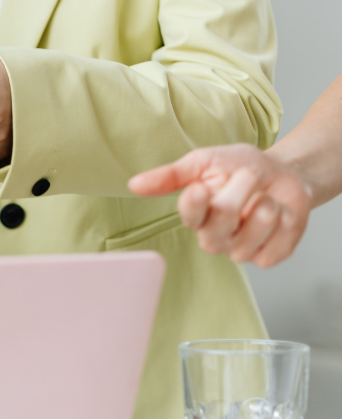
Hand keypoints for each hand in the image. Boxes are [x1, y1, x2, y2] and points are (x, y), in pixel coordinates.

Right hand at [129, 144, 311, 266]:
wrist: (286, 173)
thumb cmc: (242, 167)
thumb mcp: (205, 161)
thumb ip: (171, 175)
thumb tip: (133, 184)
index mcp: (195, 215)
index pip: (187, 215)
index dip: (195, 203)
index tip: (202, 187)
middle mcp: (213, 237)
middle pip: (221, 222)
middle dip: (241, 191)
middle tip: (248, 176)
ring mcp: (239, 250)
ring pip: (251, 233)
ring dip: (266, 205)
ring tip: (264, 197)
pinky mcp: (267, 257)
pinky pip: (274, 245)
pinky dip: (285, 221)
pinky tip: (280, 213)